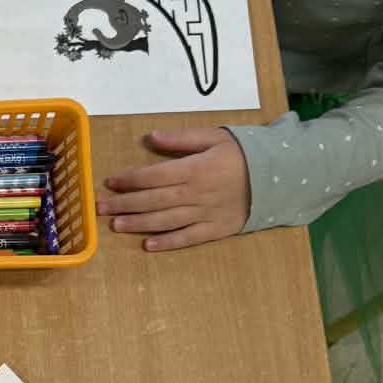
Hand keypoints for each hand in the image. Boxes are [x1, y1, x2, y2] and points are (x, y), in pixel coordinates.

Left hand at [97, 128, 248, 249]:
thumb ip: (182, 139)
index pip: (153, 176)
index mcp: (195, 168)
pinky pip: (189, 238)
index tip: (110, 182)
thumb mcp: (215, 136)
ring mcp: (206, 214)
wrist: (282, 176)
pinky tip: (148, 246)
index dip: (129, 179)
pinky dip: (168, 243)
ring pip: (166, 220)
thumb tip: (151, 137)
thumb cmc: (245, 153)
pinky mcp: (217, 229)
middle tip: (99, 208)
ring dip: (138, 224)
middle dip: (124, 203)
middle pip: (153, 200)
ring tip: (116, 225)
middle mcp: (196, 194)